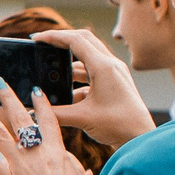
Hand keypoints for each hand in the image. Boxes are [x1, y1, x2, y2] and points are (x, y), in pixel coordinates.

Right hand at [34, 27, 155, 149]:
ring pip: (87, 57)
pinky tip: (68, 93)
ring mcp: (114, 73)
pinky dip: (78, 77)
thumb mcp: (81, 118)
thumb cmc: (118, 126)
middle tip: (43, 45)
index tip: (37, 38)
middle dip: (61, 41)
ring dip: (69, 62)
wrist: (140, 138)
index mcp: (104, 67)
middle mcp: (111, 65)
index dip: (53, 36)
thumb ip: (54, 112)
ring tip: (53, 73)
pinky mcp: (115, 82)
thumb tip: (34, 108)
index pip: (75, 40)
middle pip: (83, 41)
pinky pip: (92, 71)